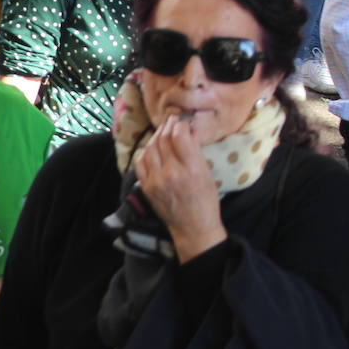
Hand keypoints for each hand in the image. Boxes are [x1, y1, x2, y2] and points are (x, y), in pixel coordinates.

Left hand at [134, 118, 226, 261]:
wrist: (193, 227)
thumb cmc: (205, 200)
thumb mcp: (207, 173)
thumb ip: (195, 151)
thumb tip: (187, 129)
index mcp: (191, 169)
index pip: (179, 136)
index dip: (179, 124)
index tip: (182, 121)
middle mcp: (171, 173)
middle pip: (164, 140)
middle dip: (167, 127)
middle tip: (171, 121)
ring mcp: (155, 181)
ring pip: (150, 148)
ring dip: (156, 137)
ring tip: (162, 132)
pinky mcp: (146, 187)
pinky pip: (141, 162)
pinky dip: (146, 152)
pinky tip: (152, 148)